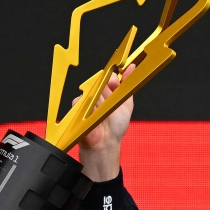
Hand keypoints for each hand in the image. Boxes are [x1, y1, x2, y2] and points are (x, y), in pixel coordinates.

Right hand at [76, 63, 135, 181]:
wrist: (105, 142)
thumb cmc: (116, 125)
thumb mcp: (126, 104)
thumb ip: (127, 85)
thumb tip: (132, 67)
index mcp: (110, 90)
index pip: (110, 76)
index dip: (112, 78)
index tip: (115, 81)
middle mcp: (99, 93)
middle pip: (99, 81)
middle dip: (106, 90)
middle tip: (110, 100)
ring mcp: (88, 99)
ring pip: (90, 90)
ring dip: (98, 101)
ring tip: (103, 113)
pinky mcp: (77, 106)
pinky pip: (79, 100)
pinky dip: (87, 107)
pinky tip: (93, 116)